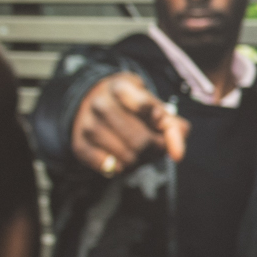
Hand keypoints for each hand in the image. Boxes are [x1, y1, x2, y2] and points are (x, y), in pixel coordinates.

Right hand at [71, 72, 186, 174]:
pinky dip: (123, 169)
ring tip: (142, 151)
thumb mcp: (155, 105)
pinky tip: (125, 159)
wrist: (94, 100)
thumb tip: (178, 154)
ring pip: (127, 157)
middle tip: (157, 145)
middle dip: (156, 148)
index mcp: (120, 88)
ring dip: (141, 161)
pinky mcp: (79, 144)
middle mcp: (100, 104)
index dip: (163, 123)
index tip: (164, 124)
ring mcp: (87, 124)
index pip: (148, 108)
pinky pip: (109, 168)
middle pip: (141, 141)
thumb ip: (172, 126)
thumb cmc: (133, 106)